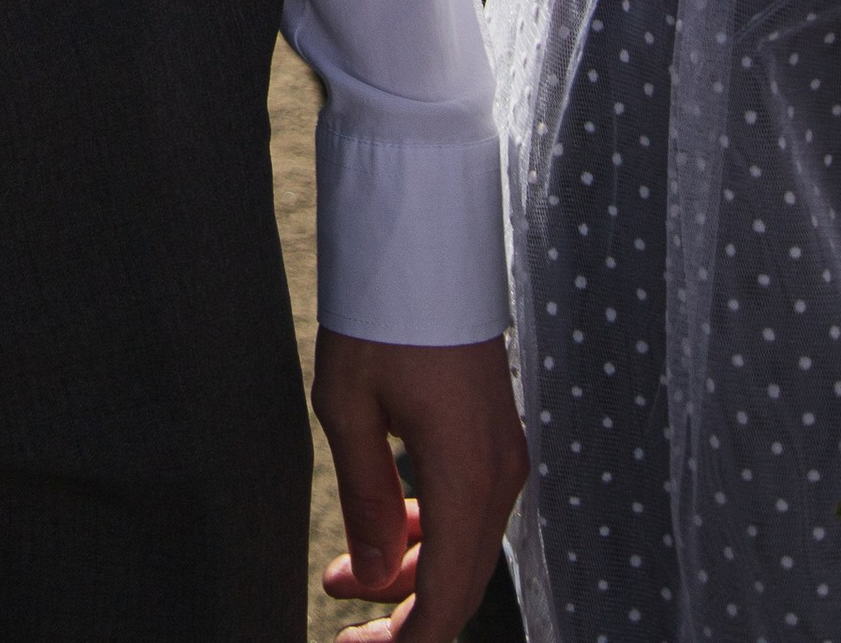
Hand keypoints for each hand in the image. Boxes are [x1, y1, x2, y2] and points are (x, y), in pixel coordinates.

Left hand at [314, 328, 526, 640]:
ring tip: (339, 577)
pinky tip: (380, 533)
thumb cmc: (379, 315)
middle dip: (403, 615)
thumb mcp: (348, 406)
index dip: (408, 640)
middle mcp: (497, 475)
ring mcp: (501, 455)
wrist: (423, 238)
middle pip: (460, 581)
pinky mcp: (491, 437)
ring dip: (407, 572)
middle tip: (342, 626)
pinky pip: (465, 510)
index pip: (448, 596)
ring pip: (462, 547)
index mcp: (466, 476)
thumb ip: (364, 499)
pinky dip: (424, 533)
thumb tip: (372, 576)